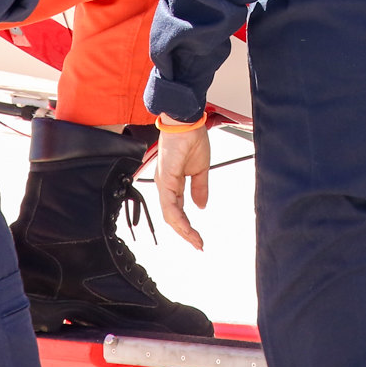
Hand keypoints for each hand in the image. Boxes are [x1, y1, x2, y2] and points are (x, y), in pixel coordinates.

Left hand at [155, 126, 211, 250]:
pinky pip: (170, 205)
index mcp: (173, 183)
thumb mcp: (200, 169)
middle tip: (198, 244)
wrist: (187, 122)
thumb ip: (199, 189)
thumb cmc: (191, 138)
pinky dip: (179, 218)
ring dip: (183, 230)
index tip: (199, 238)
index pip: (178, 210)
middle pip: (172, 216)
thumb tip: (201, 206)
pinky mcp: (165, 179)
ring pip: (170, 214)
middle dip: (185, 233)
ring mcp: (164, 183)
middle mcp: (165, 185)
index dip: (187, 226)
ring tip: (195, 240)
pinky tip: (187, 227)